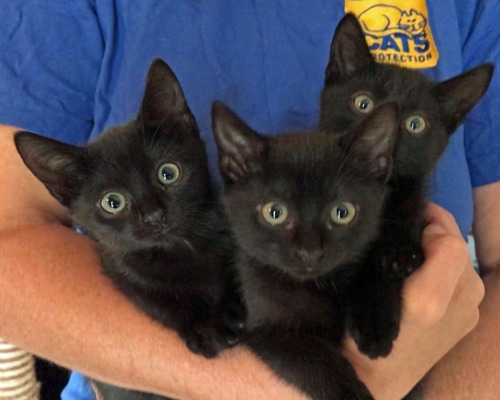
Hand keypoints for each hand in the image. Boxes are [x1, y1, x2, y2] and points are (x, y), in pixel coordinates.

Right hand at [342, 202, 484, 399]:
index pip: (448, 233)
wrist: (373, 374)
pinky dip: (436, 269)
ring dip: (430, 250)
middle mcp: (468, 296)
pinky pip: (453, 278)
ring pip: (452, 259)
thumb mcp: (396, 292)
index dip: (426, 220)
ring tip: (404, 260)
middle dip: (429, 232)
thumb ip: (433, 257)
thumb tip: (433, 229)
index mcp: (453, 288)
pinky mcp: (464, 319)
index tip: (400, 223)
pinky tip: (415, 280)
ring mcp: (468, 309)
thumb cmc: (371, 330)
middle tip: (399, 239)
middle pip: (453, 243)